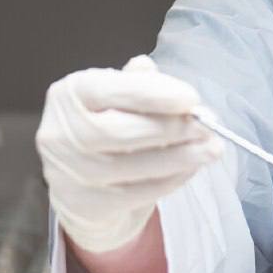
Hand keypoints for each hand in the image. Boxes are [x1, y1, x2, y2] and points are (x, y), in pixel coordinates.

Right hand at [37, 60, 222, 253]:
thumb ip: (135, 84)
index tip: (191, 98)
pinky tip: (192, 168)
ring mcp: (69, 173)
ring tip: (211, 148)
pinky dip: (171, 180)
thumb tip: (148, 68)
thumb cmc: (105, 129)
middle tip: (208, 126)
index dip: (151, 95)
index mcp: (68, 96)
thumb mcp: (115, 98)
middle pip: (120, 132)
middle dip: (171, 128)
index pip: (107, 91)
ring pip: (132, 166)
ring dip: (180, 157)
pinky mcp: (86, 204)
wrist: (81, 186)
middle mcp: (60, 134)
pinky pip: (138, 193)